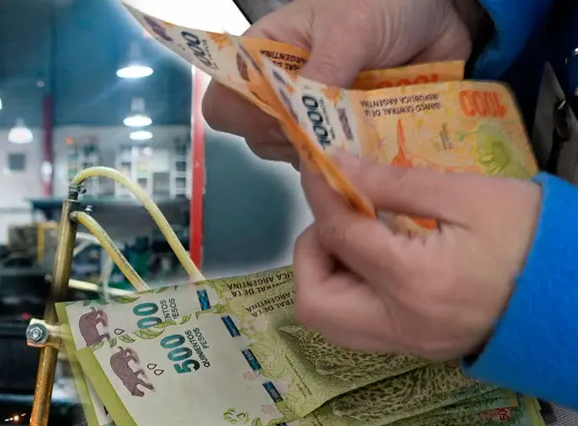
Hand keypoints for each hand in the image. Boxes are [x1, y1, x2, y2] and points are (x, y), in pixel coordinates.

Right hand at [203, 0, 484, 164]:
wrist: (443, 13)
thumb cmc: (385, 2)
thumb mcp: (352, 28)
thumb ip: (325, 72)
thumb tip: (305, 125)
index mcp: (266, 56)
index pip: (225, 101)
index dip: (244, 117)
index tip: (283, 116)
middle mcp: (282, 92)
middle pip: (258, 137)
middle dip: (291, 141)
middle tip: (332, 128)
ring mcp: (314, 118)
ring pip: (295, 158)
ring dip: (323, 157)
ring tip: (360, 137)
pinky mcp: (346, 138)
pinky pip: (336, 166)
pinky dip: (352, 166)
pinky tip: (373, 153)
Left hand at [292, 154, 540, 359]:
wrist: (575, 292)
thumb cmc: (531, 236)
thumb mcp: (468, 194)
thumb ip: (393, 183)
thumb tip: (336, 168)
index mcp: (415, 282)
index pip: (339, 237)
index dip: (320, 196)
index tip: (316, 167)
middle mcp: (400, 324)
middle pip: (313, 301)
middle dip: (313, 253)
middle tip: (342, 217)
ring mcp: (406, 345)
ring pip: (328, 321)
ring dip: (325, 275)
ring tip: (358, 237)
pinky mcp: (413, 350)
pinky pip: (355, 327)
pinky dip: (347, 292)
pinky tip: (375, 258)